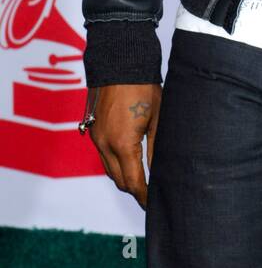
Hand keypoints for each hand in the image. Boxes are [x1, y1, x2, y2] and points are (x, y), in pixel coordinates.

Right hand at [87, 84, 161, 209]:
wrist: (119, 62)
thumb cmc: (143, 87)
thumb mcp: (158, 118)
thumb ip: (158, 147)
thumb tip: (162, 171)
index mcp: (122, 144)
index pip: (134, 182)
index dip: (145, 196)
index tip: (155, 204)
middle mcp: (105, 144)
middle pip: (119, 180)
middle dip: (135, 190)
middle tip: (152, 195)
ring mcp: (96, 137)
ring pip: (109, 169)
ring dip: (125, 178)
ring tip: (143, 181)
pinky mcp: (93, 129)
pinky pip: (103, 156)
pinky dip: (115, 164)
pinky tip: (129, 161)